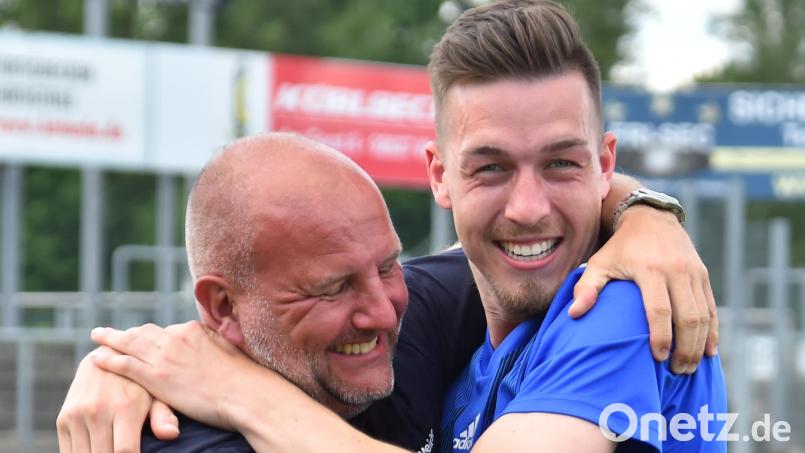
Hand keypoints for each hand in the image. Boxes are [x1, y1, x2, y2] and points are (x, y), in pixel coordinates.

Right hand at [56, 346, 179, 452]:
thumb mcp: (155, 394)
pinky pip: (68, 451)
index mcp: (125, 407)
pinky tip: (97, 451)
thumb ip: (163, 415)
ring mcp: (77, 415)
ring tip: (112, 452)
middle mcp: (97, 411)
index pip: (125, 450)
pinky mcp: (63, 419)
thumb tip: (172, 434)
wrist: (106, 356)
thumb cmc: (139, 382)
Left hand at [88, 321, 268, 430]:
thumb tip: (212, 342)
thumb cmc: (242, 378)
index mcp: (193, 330)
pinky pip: (124, 364)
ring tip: (97, 336)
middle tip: (111, 333)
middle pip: (144, 332)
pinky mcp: (155, 376)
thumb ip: (213, 343)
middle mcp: (175, 337)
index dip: (153, 336)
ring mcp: (164, 356)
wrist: (244, 393)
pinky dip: (108, 360)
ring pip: (129, 343)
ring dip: (110, 339)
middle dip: (128, 332)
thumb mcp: (228, 350)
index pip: (167, 331)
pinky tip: (96, 359)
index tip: (144, 337)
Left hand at [569, 205, 717, 373]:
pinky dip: (713, 331)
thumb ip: (587, 287)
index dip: (661, 336)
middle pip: (688, 317)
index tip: (658, 358)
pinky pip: (712, 307)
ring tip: (689, 367)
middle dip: (685, 349)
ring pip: (704, 315)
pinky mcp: (703, 275)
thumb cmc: (620, 247)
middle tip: (677, 372)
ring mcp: (694, 273)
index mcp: (650, 269)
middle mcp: (677, 270)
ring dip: (699, 345)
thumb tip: (574, 314)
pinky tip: (708, 351)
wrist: (650, 218)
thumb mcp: (599, 262)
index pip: (659, 309)